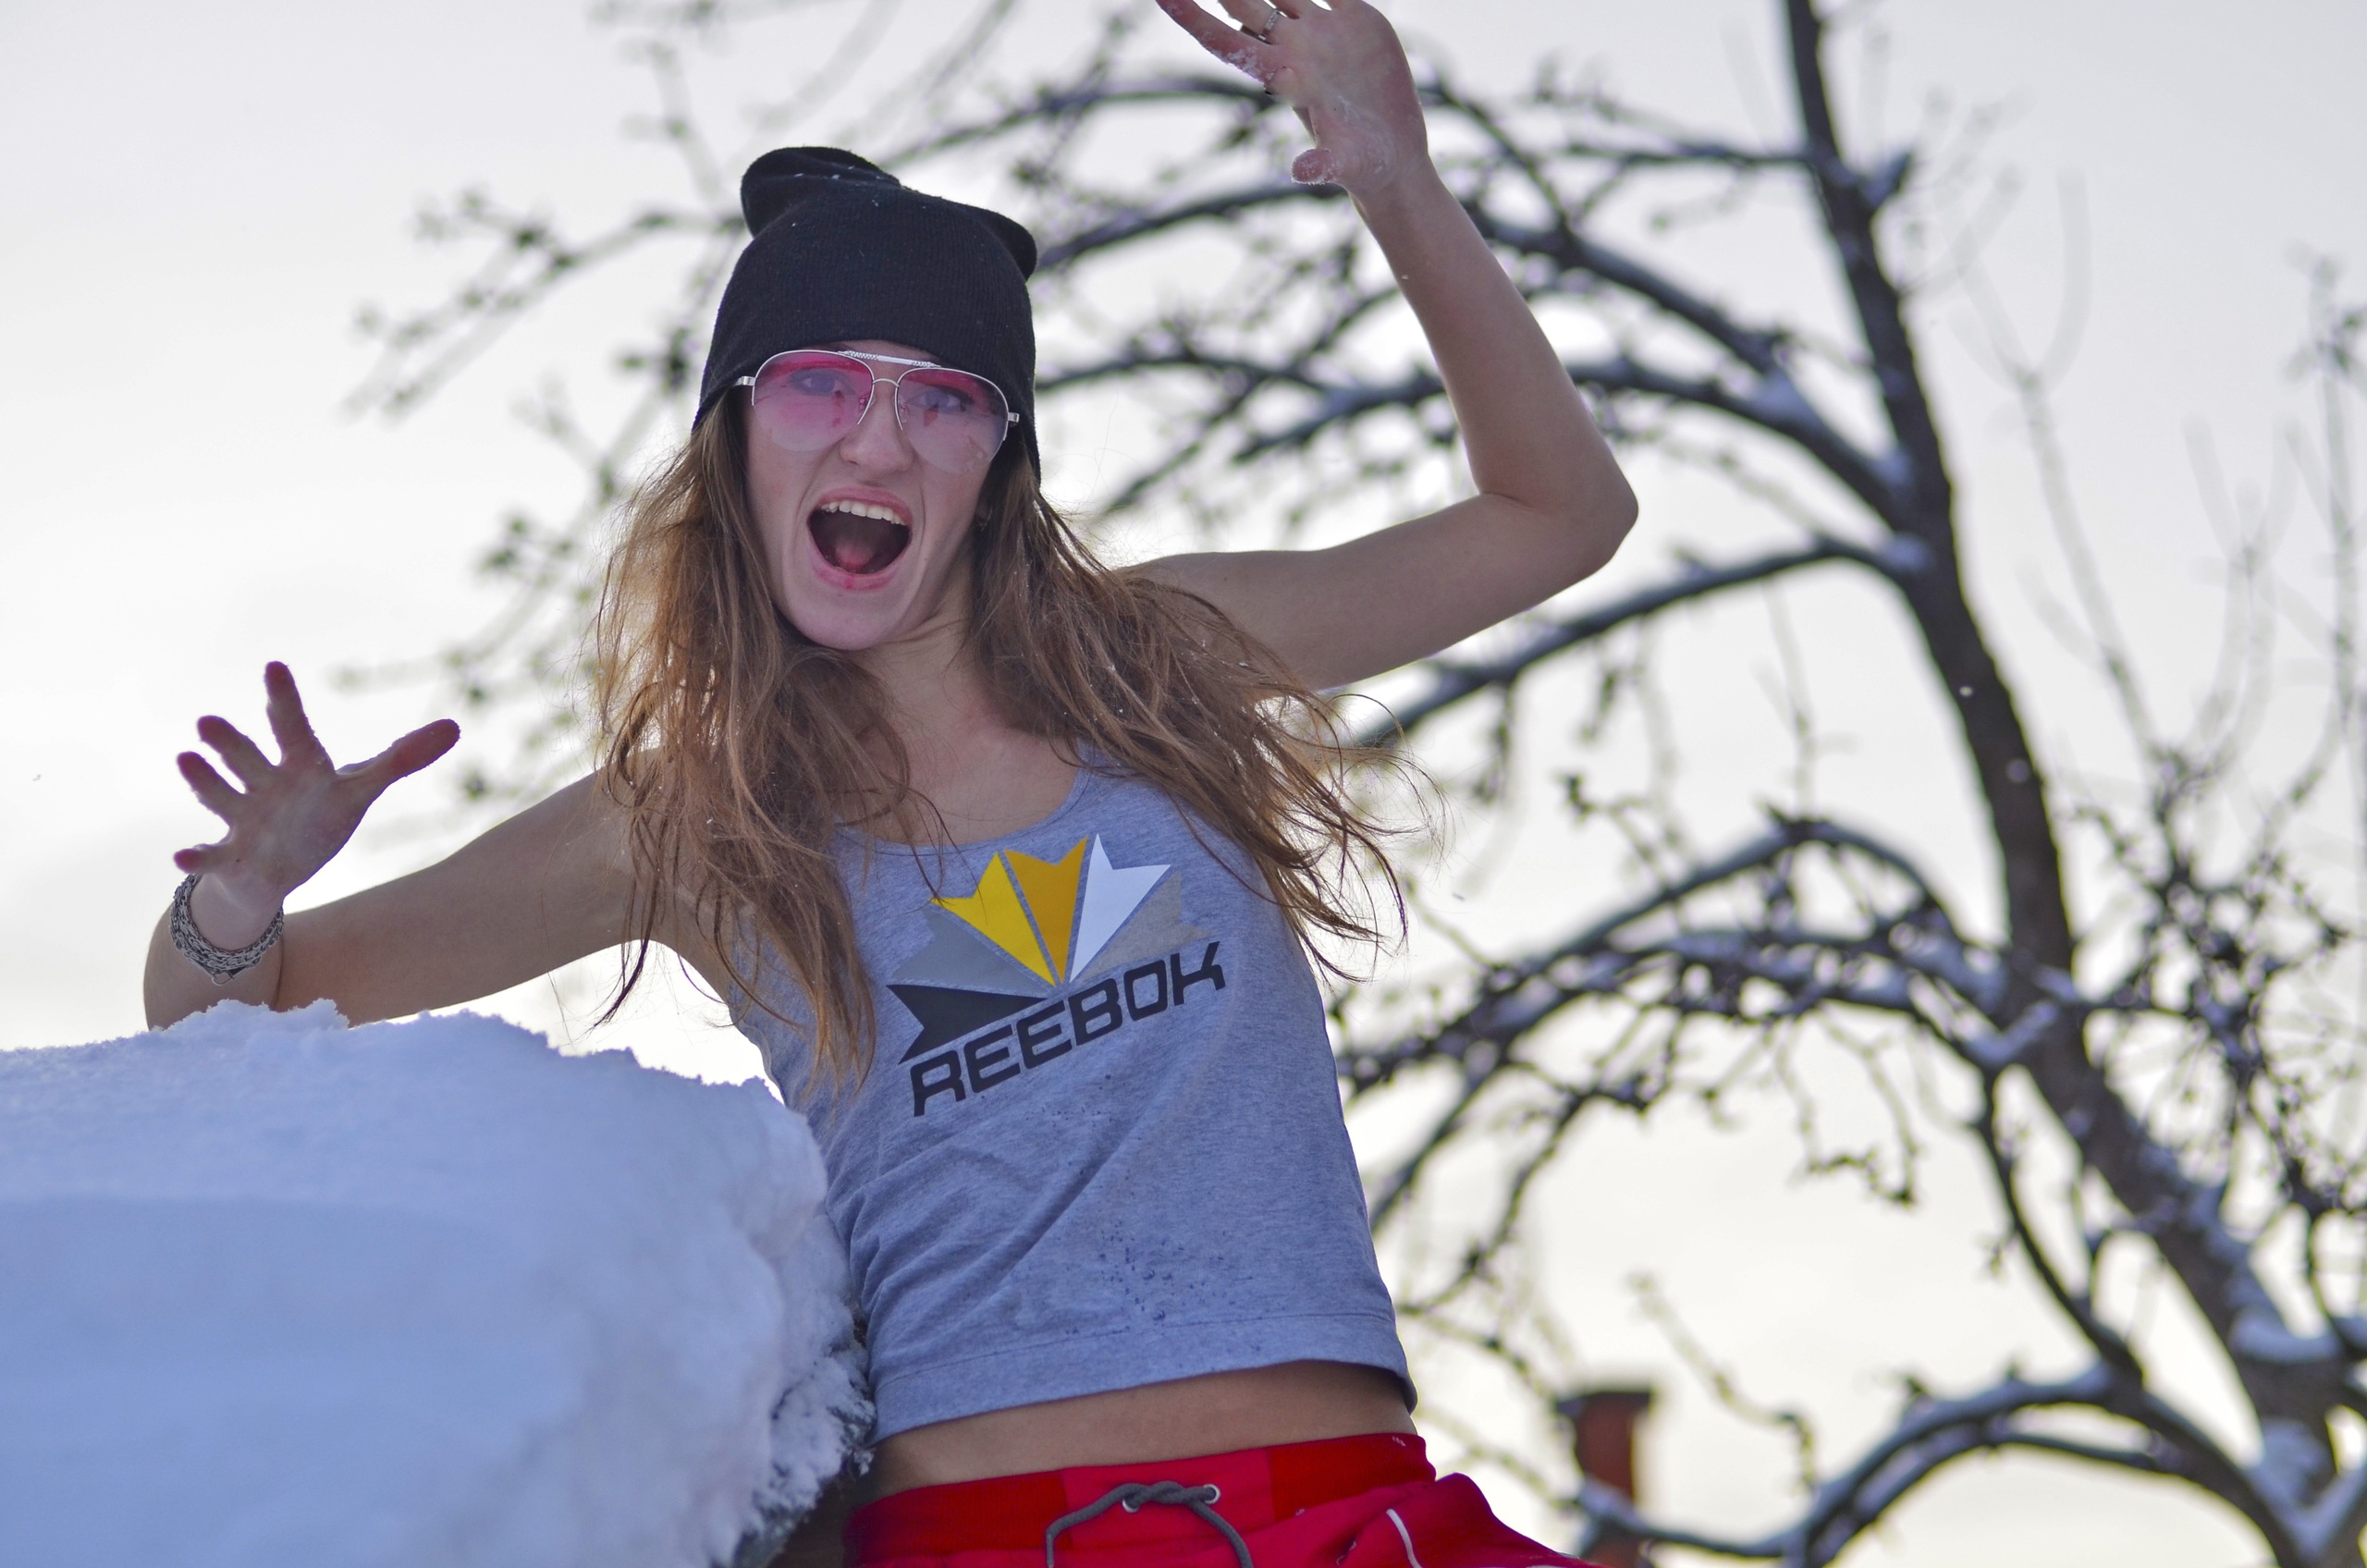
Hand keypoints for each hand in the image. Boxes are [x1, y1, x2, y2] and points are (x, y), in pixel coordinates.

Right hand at [173, 662, 458, 941]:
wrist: (275, 870)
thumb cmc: (317, 817)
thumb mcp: (360, 791)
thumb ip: (401, 760)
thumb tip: (454, 727)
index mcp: (299, 768)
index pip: (293, 729)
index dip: (286, 700)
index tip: (274, 666)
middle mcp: (264, 787)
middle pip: (248, 760)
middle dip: (230, 743)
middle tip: (207, 721)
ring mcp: (243, 820)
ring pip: (222, 797)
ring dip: (205, 782)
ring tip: (185, 759)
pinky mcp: (231, 859)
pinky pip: (210, 857)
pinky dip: (195, 858)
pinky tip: (178, 856)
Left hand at [1154, 0, 1427, 193]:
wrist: (1390, 151)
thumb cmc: (1360, 164)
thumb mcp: (1344, 166)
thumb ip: (1322, 165)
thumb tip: (1301, 172)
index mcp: (1282, 78)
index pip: (1226, 43)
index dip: (1194, 19)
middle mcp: (1293, 49)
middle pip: (1245, 4)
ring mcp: (1321, 31)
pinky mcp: (1354, 19)